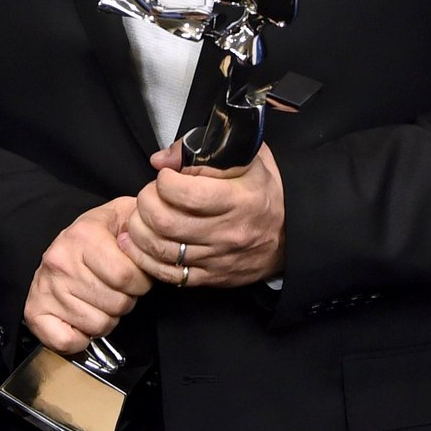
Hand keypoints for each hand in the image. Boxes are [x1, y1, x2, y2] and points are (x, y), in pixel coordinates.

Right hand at [24, 197, 152, 353]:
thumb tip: (152, 245)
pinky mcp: (35, 312)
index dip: (141, 282)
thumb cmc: (98, 234)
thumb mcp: (123, 215)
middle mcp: (61, 261)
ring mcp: (46, 288)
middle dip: (126, 300)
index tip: (136, 277)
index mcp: (84, 235)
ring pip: (98, 325)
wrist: (63, 243)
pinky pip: (67, 342)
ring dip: (107, 318)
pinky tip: (83, 319)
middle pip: (116, 303)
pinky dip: (81, 338)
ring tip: (100, 299)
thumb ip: (142, 227)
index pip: (127, 276)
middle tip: (116, 288)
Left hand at [120, 143, 285, 288]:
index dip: (165, 181)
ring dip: (140, 229)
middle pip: (166, 222)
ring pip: (161, 249)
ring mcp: (218, 259)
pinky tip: (138, 242)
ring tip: (141, 215)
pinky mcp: (211, 278)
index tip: (165, 175)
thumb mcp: (247, 157)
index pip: (187, 193)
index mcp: (239, 199)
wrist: (291, 234)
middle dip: (146, 203)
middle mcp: (228, 232)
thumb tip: (162, 159)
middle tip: (149, 194)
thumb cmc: (264, 189)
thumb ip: (203, 151)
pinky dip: (145, 258)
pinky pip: (168, 274)